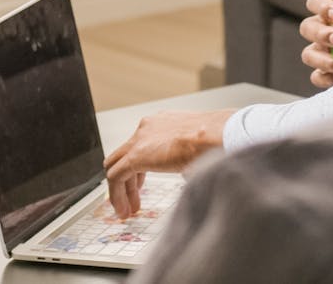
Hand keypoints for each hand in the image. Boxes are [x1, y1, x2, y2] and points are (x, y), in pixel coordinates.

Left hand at [103, 107, 231, 217]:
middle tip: (134, 200)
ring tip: (128, 209)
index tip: (142, 186)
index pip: (141, 146)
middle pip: (125, 156)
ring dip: (122, 190)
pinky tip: (125, 209)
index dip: (140, 170)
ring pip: (117, 166)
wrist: (216, 135)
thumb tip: (188, 175)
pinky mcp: (135, 154)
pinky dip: (117, 194)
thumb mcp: (198, 147)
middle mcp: (148, 127)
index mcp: (163, 123)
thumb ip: (187, 159)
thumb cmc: (216, 139)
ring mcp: (140, 138)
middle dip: (129, 181)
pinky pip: (116, 176)